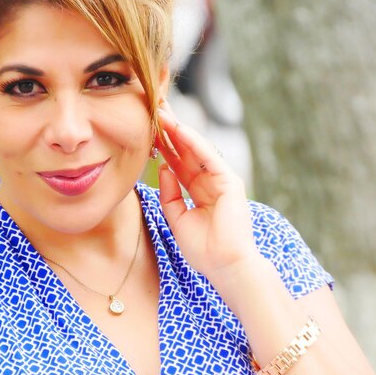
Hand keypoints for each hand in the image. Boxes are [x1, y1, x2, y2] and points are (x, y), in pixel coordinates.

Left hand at [156, 102, 260, 277]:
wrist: (225, 267)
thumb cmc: (203, 249)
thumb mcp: (177, 217)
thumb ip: (169, 192)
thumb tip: (162, 167)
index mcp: (198, 191)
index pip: (177, 161)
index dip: (162, 144)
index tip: (146, 127)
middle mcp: (210, 181)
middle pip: (186, 150)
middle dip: (169, 130)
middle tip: (153, 107)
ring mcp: (221, 179)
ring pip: (196, 149)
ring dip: (178, 130)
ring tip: (161, 112)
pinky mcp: (230, 181)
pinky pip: (208, 157)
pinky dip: (193, 143)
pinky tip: (178, 130)